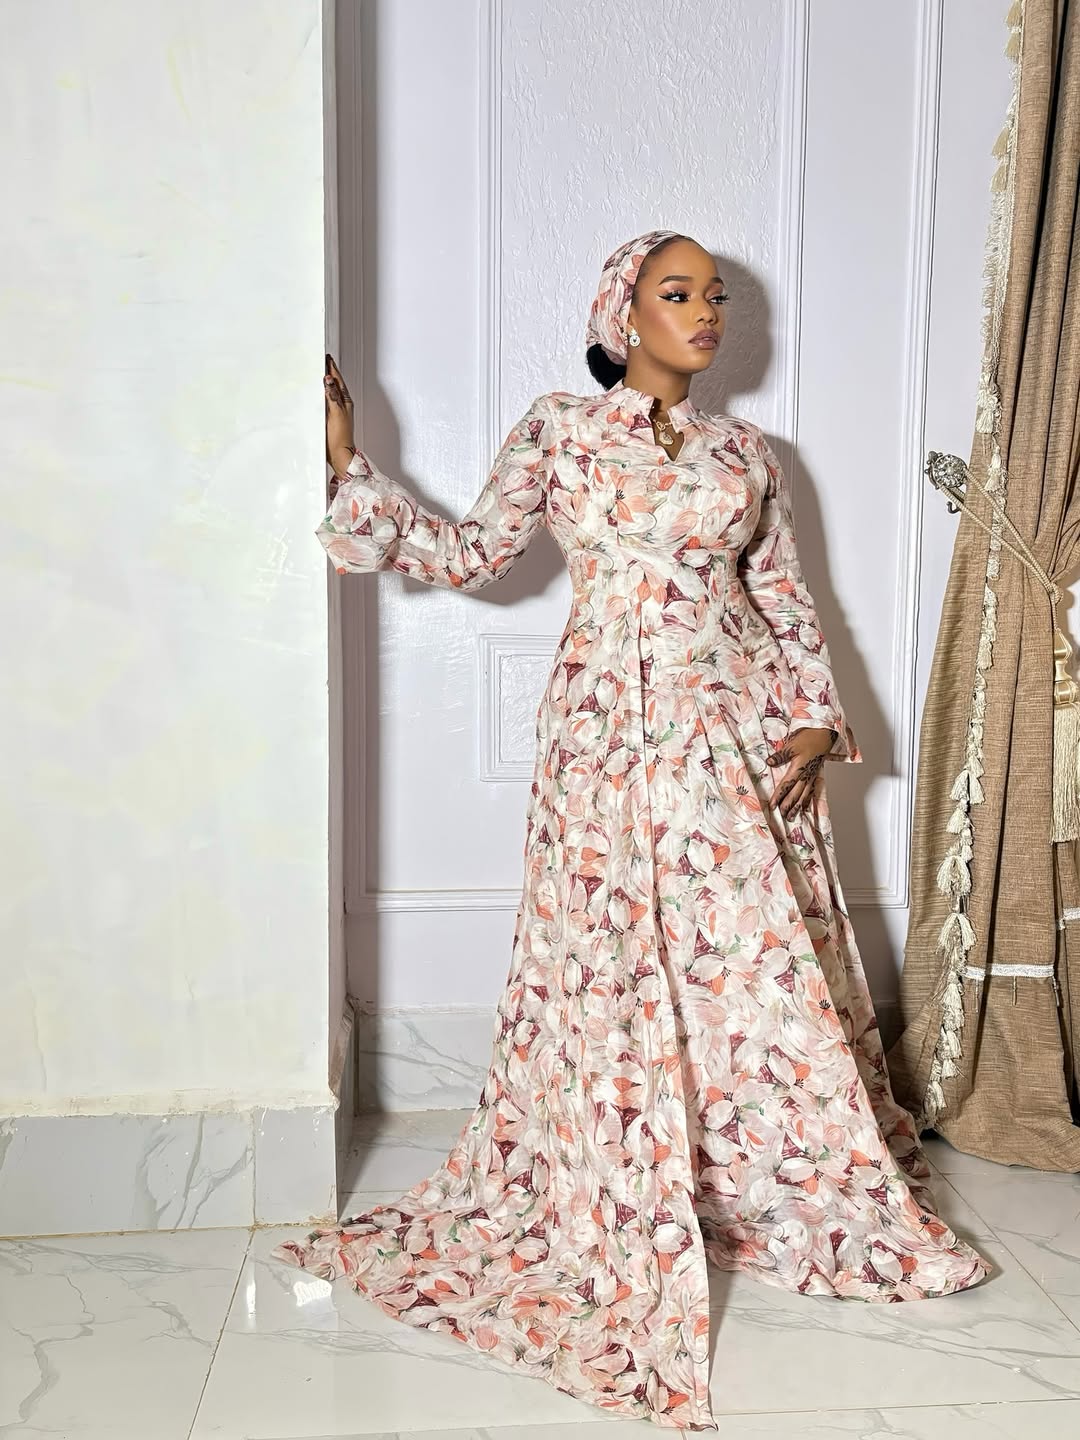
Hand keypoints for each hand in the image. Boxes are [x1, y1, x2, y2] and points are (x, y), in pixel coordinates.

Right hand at [324, 353, 354, 477]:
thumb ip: (332, 396)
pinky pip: (326, 401)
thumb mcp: (336, 413)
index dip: (332, 368)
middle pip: (335, 383)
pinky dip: (323, 394)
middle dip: (329, 371)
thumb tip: (328, 379)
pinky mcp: (331, 418)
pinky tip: (319, 394)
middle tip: (324, 360)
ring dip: (326, 382)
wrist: (339, 454)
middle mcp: (342, 404)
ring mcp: (337, 411)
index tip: (327, 357)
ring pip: (331, 391)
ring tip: (321, 372)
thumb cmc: (340, 437)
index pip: (337, 380)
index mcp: (345, 401)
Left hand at [766, 727, 835, 818]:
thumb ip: (780, 756)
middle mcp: (806, 775)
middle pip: (795, 794)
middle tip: (781, 815)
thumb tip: (769, 762)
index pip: (786, 785)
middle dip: (788, 806)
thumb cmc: (808, 738)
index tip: (772, 805)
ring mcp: (811, 776)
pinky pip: (811, 791)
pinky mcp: (815, 775)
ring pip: (804, 795)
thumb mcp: (791, 745)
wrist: (824, 735)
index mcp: (799, 768)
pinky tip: (805, 807)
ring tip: (792, 816)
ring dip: (797, 807)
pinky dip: (807, 801)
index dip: (779, 796)